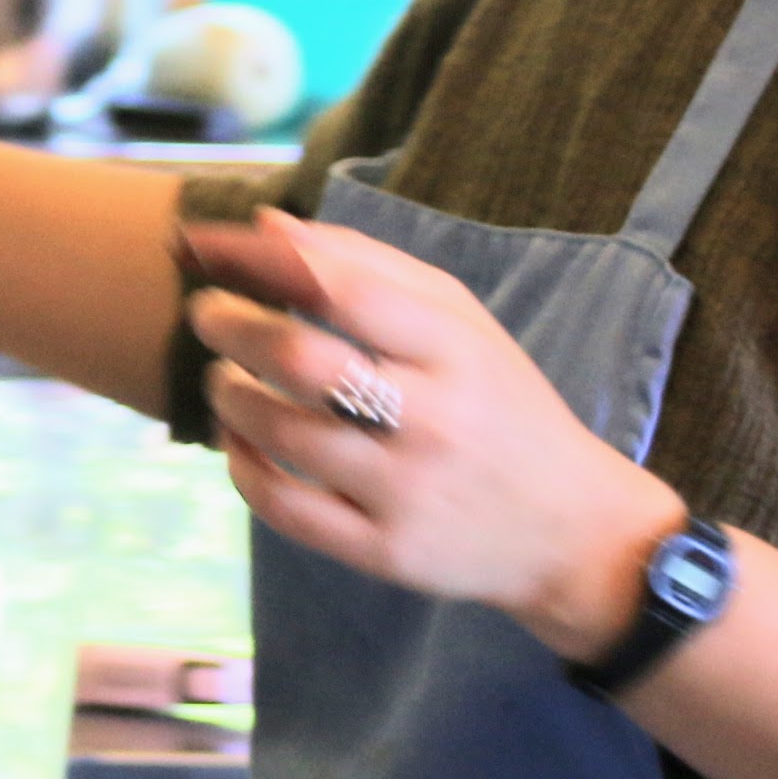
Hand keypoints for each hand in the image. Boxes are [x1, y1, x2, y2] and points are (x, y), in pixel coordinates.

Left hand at [182, 207, 684, 651]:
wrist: (570, 527)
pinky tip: (238, 442)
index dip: (261, 263)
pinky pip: (286, 510)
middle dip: (231, 327)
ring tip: (221, 377)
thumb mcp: (461, 324)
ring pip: (282, 435)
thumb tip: (266, 226)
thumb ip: (367, 267)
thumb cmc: (499, 406)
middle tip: (207, 315)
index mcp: (456, 349)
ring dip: (228, 395)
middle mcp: (433, 419)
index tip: (207, 250)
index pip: (344, 290)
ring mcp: (407, 491)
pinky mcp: (386, 552)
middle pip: (301, 360)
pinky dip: (242, 469)